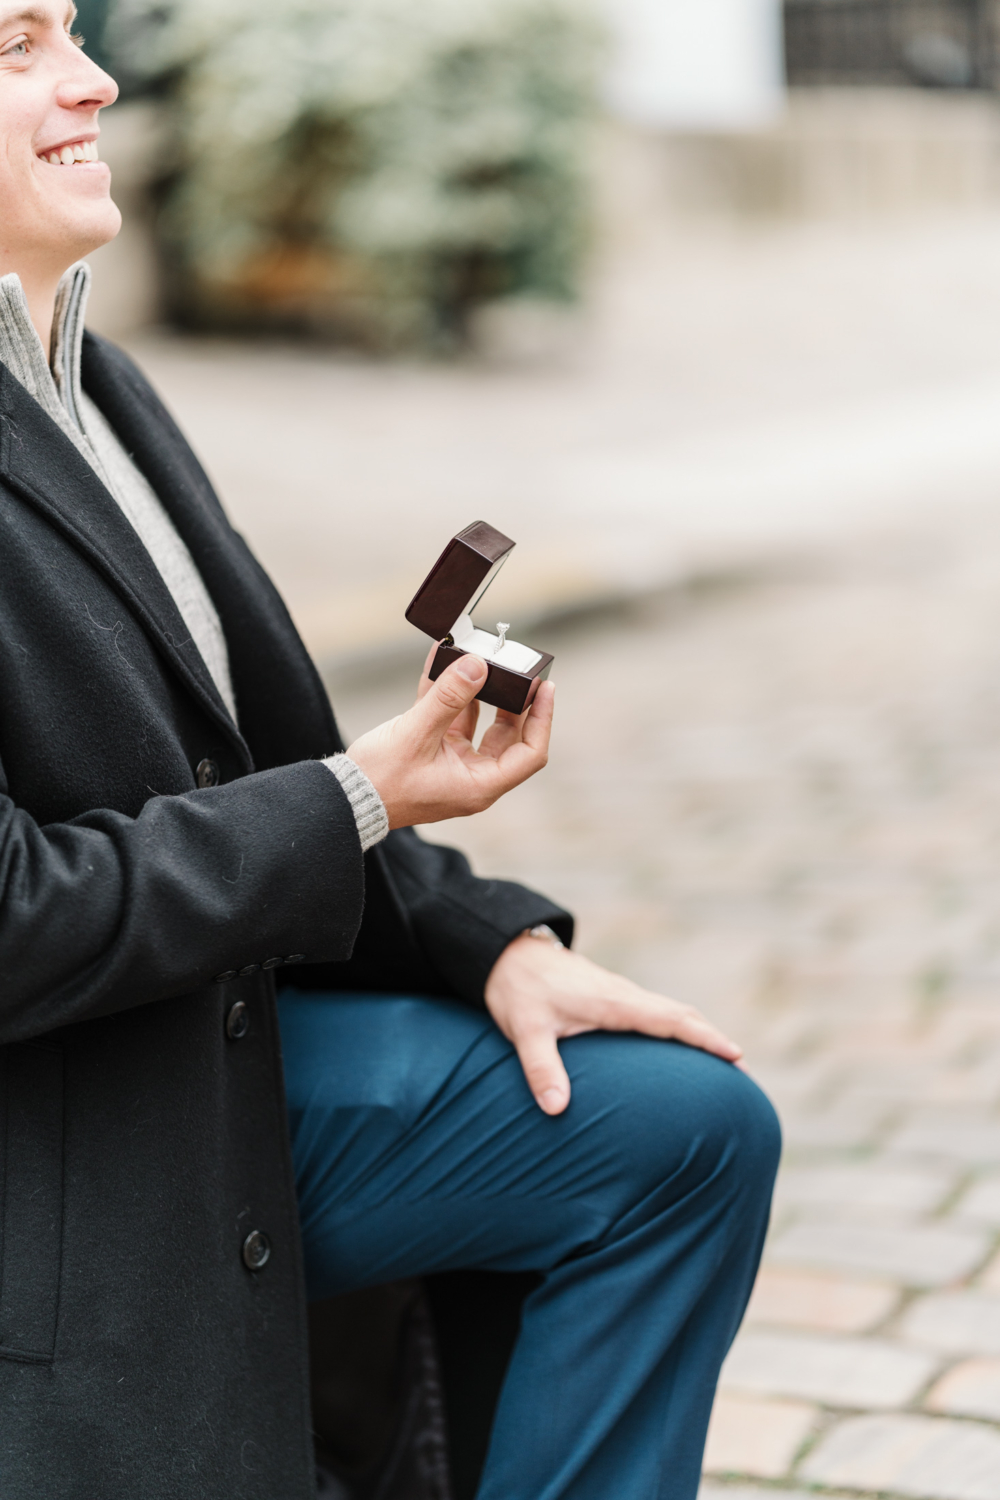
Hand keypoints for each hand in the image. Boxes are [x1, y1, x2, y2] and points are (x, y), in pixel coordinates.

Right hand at [347, 644, 553, 828]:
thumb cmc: (381, 780)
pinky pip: (449, 720)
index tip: (544, 688)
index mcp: (479, 785)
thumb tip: (477, 666)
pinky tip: (443, 663)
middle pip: (507, 737)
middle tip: (515, 670)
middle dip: (511, 701)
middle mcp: (471, 778)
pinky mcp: (431, 753)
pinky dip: (448, 695)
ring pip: (478, 725)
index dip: (542, 719)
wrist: (345, 798)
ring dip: (478, 693)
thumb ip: (449, 698)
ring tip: (479, 660)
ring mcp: (452, 766)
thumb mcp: (417, 734)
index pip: (530, 754)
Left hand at [485, 934, 742, 1114]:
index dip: (706, 1039)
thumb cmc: (518, 990)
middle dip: (713, 1039)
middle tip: (743, 1069)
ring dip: (696, 1031)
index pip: (672, 1020)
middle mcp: (623, 994)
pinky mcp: (608, 994)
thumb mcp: (525, 1031)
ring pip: (668, 1010)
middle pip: (681, 1014)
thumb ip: (541, 1069)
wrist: (505, 952)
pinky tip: (674, 1044)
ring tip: (720, 1060)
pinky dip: (674, 1026)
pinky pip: (653, 1010)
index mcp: (614, 1002)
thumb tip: (557, 1109)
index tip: (738, 1056)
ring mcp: (618, 992)